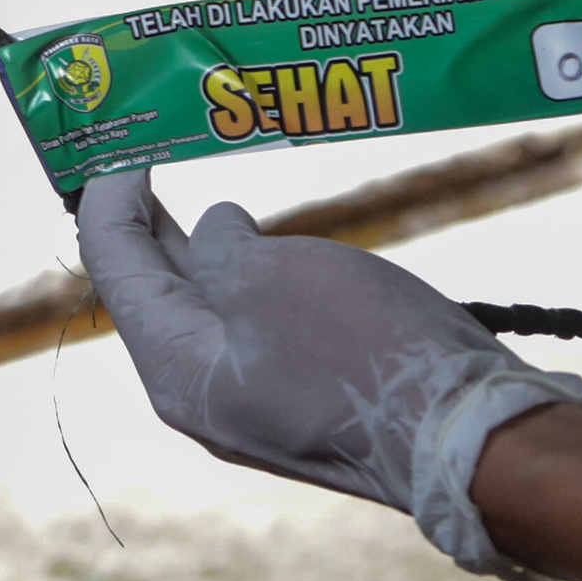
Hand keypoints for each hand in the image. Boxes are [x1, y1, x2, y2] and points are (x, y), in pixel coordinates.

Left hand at [75, 170, 581, 580]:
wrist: (471, 437)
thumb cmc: (361, 350)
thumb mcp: (270, 277)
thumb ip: (220, 251)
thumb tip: (216, 234)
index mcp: (176, 371)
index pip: (117, 269)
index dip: (110, 199)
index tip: (122, 143)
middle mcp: (204, 395)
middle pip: (158, 294)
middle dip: (150, 224)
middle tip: (147, 158)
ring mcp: (258, 403)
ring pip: (214, 312)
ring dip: (206, 249)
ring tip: (202, 192)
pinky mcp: (309, 399)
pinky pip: (262, 329)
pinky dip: (254, 278)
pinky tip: (267, 246)